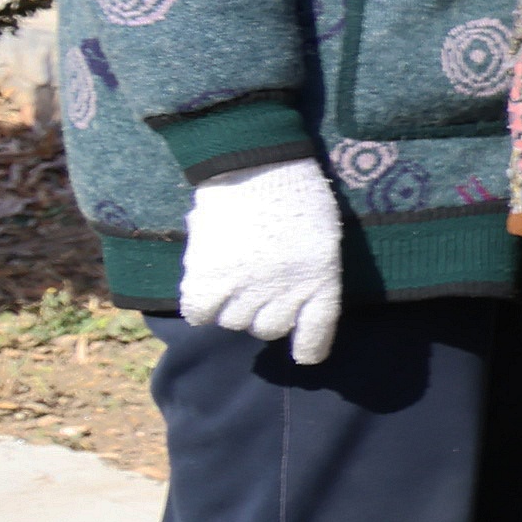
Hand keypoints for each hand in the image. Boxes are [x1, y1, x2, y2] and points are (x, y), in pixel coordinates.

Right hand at [178, 154, 346, 366]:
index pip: (317, 329)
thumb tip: (291, 305)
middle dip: (263, 312)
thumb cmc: (295, 192)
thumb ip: (309, 271)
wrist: (258, 166)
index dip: (310, 346)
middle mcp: (287, 291)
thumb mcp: (320, 235)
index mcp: (321, 279)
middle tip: (255, 287)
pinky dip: (200, 305)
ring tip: (231, 275)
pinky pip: (200, 313)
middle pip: (269, 328)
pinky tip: (205, 286)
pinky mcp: (210, 280)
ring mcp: (248, 288)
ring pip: (234, 322)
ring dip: (230, 305)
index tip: (306, 356)